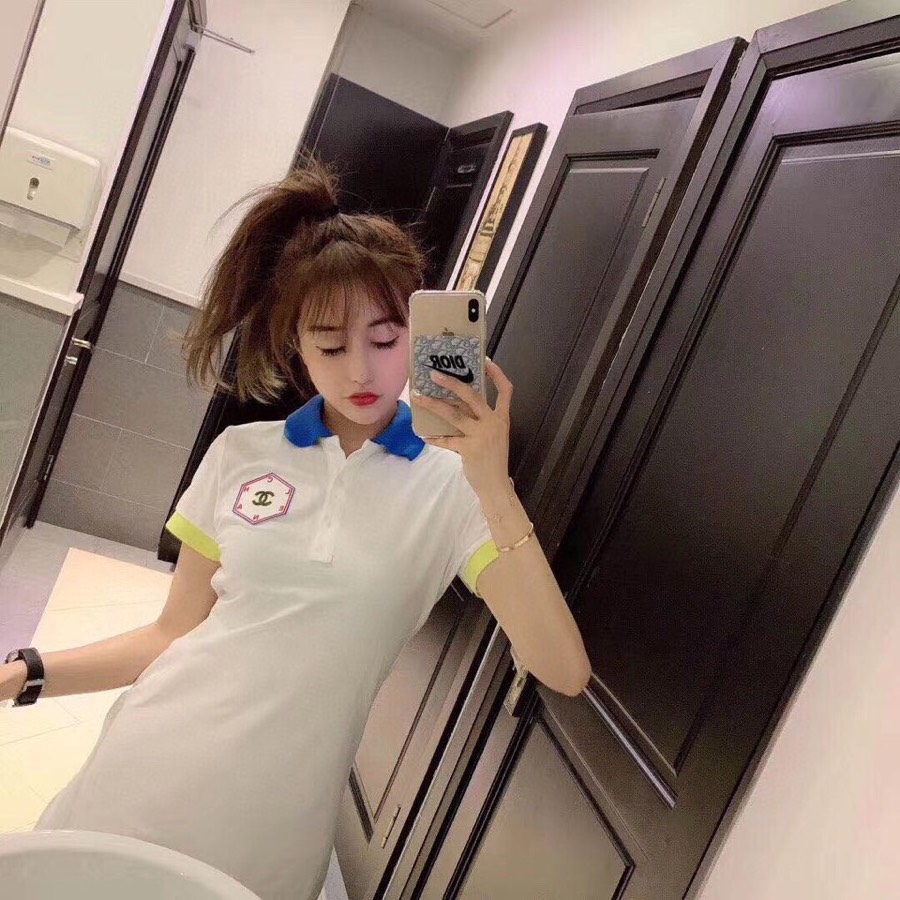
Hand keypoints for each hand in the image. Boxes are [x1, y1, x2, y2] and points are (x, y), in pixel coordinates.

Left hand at [411, 358, 512, 495]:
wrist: (495, 485)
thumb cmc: (493, 459)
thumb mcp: (494, 435)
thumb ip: (481, 420)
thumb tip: (456, 404)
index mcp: (502, 418)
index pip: (506, 391)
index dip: (497, 375)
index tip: (486, 362)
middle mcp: (492, 423)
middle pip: (472, 396)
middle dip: (452, 383)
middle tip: (434, 374)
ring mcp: (481, 435)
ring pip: (453, 414)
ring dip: (433, 404)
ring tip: (418, 397)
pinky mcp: (468, 449)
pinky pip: (446, 440)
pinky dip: (434, 437)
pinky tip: (423, 435)